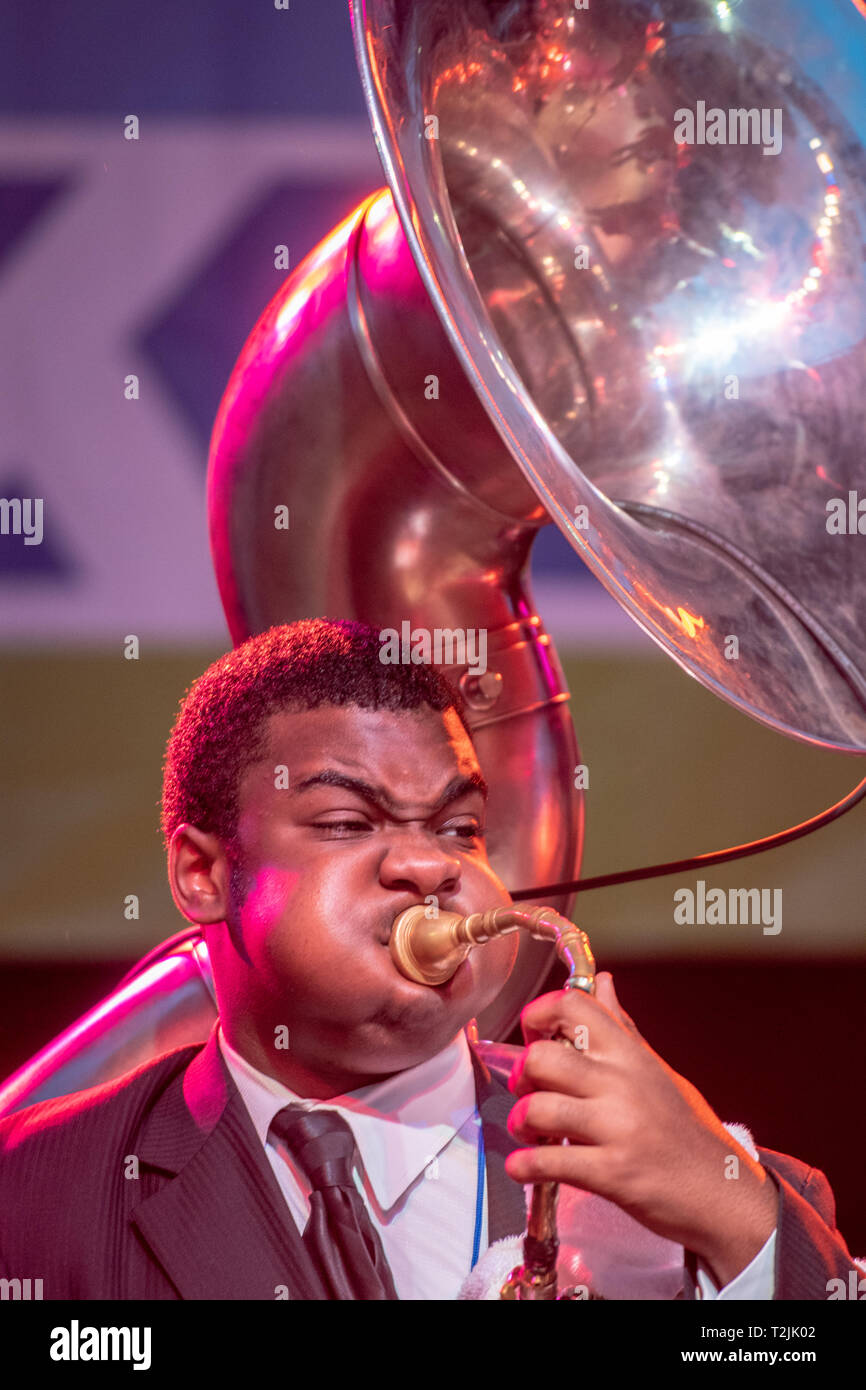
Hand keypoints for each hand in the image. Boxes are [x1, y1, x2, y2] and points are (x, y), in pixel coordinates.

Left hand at [505, 972, 778, 1287]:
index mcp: (630, 1055)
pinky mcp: (613, 1173)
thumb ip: (623, 1029)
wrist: (723, 1194)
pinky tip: (525, 1166)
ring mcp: (618, 1128)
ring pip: (539, 1108)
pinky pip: (549, 1162)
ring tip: (528, 1131)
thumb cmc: (689, 1134)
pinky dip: (524, 1165)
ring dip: (520, 1123)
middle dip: (520, 1076)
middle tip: (526, 1090)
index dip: (539, 1015)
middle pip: (541, 1057)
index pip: (573, 1006)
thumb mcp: (658, 1070)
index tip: (534, 1035)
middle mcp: (622, 1084)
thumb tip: (603, 984)